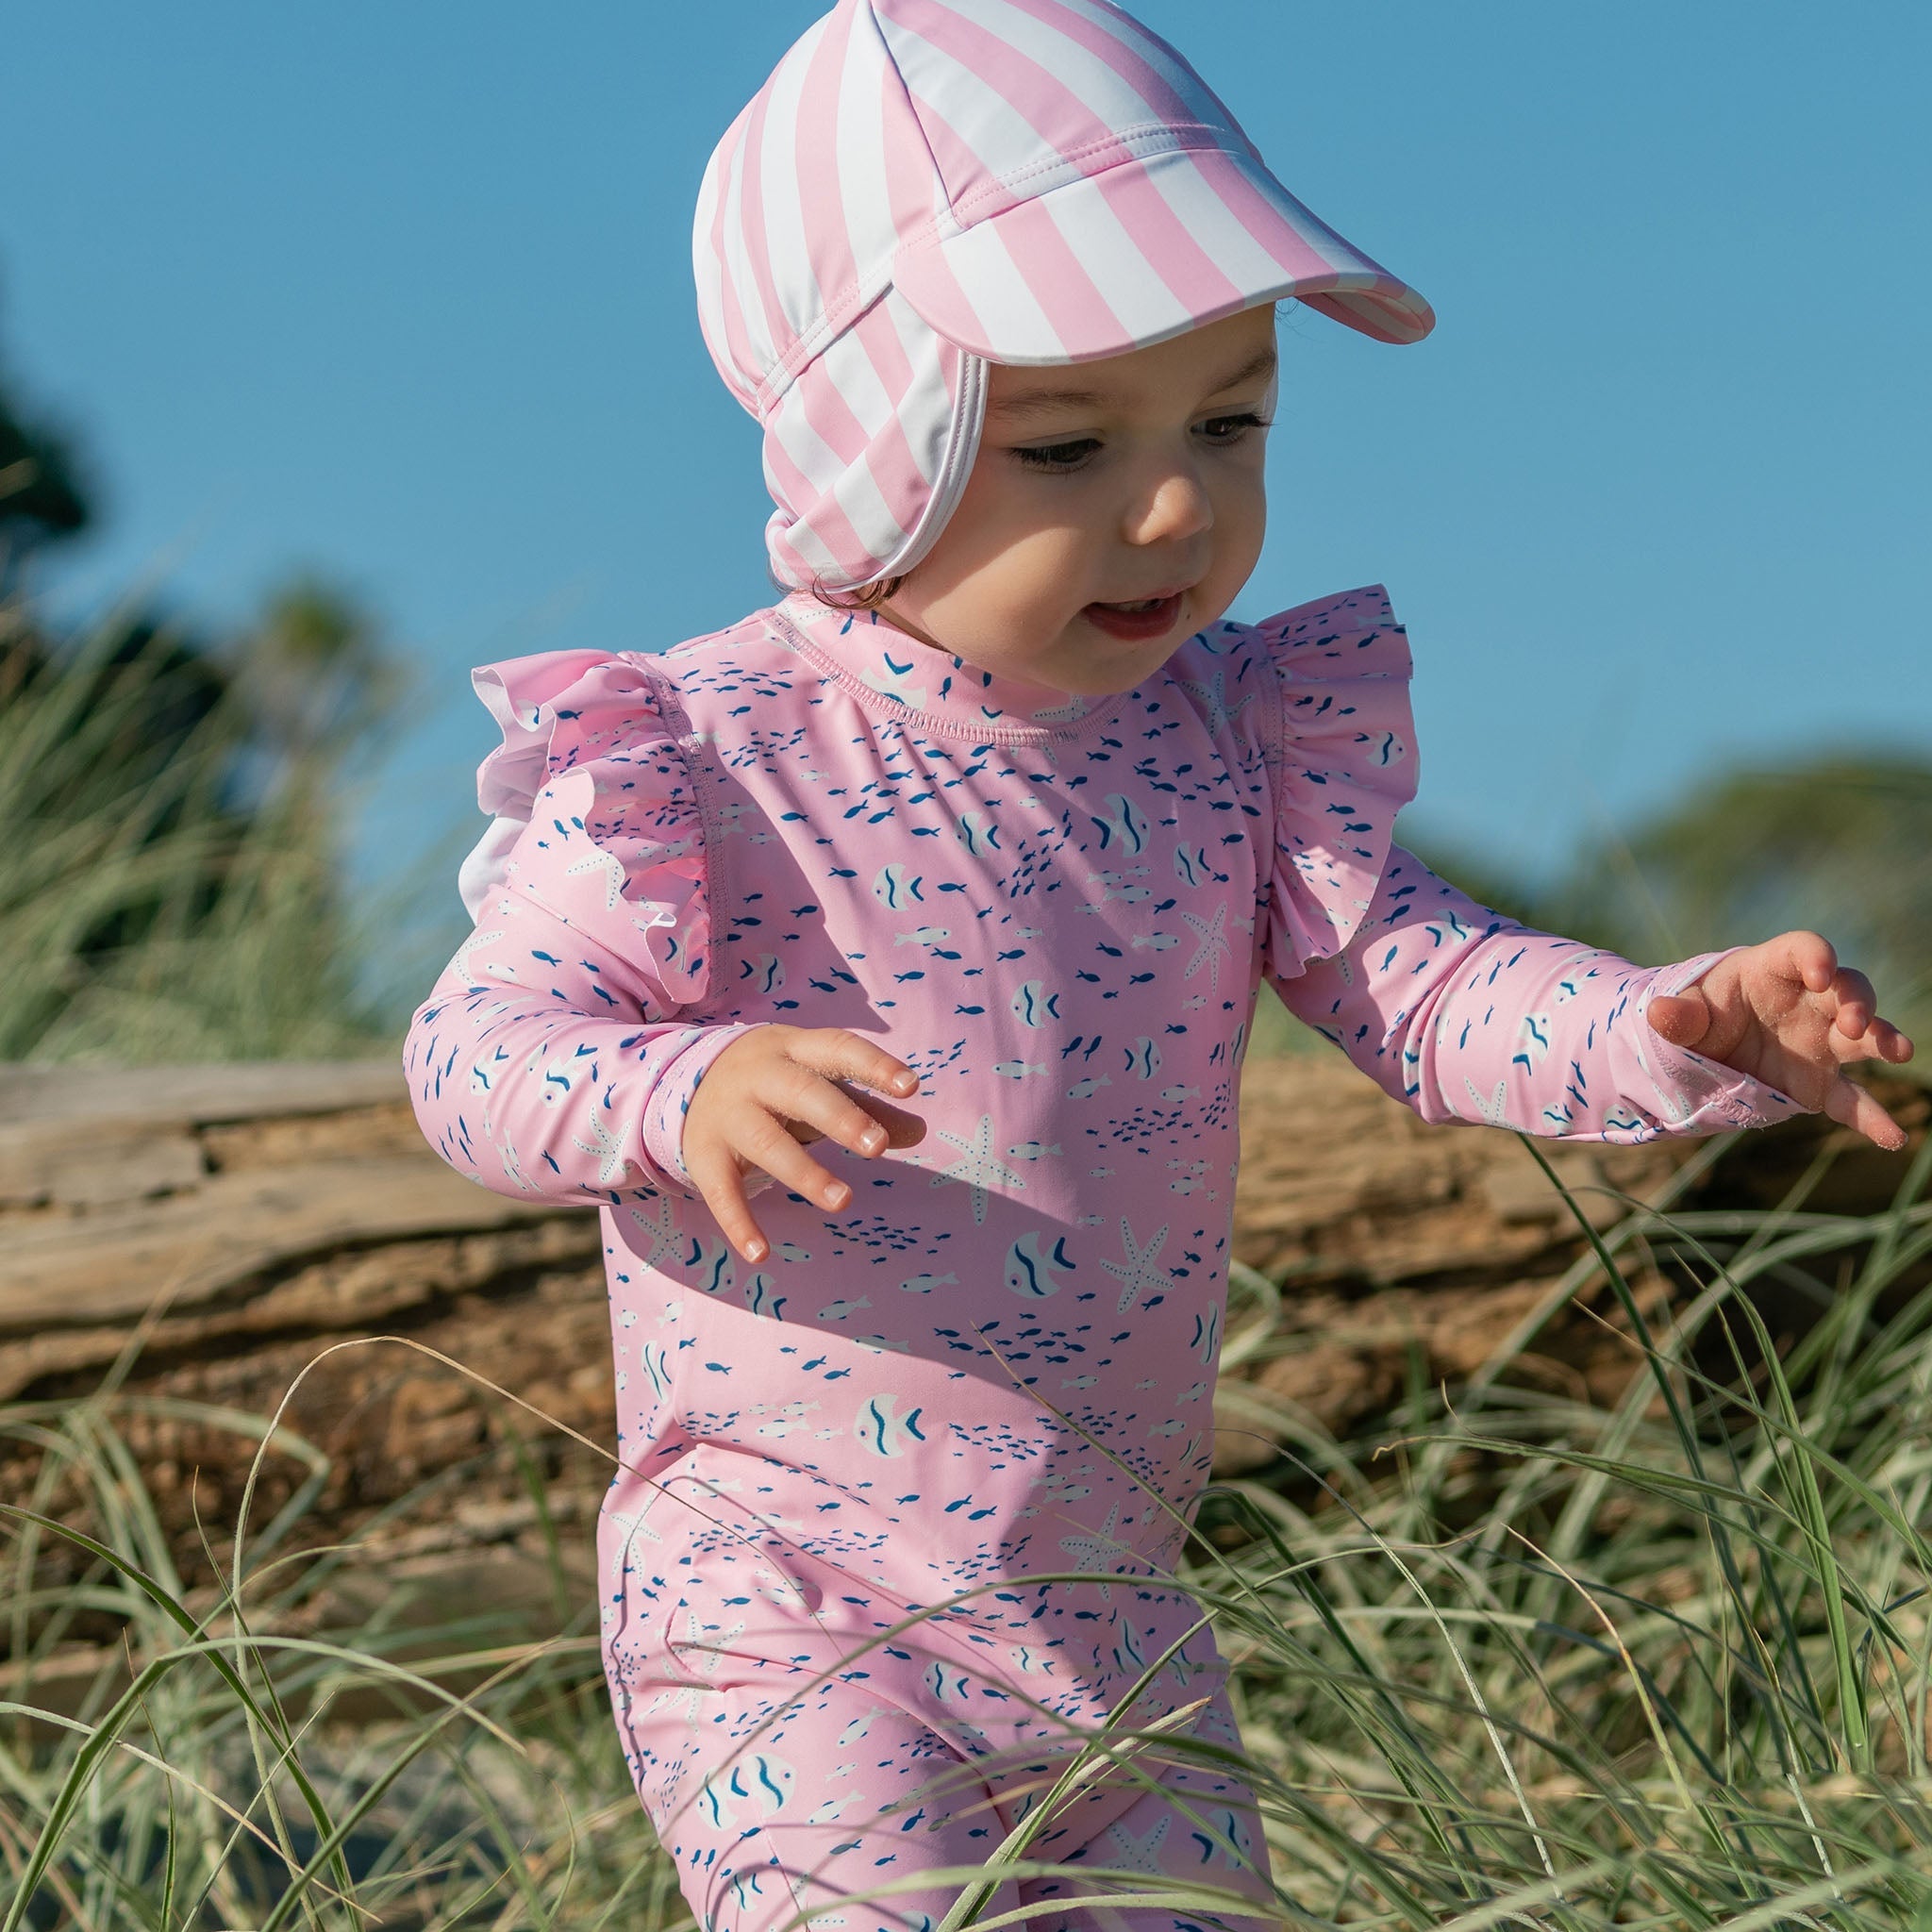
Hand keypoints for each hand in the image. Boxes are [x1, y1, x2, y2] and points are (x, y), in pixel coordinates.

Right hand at [683, 1026, 925, 1261]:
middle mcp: (759, 1075)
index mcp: (796, 1049)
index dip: (874, 1066)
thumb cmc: (777, 1084)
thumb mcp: (819, 1082)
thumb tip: (919, 1132)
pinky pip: (721, 1191)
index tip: (911, 1087)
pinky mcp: (704, 1155)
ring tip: (844, 1201)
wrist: (687, 1083)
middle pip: (801, 1091)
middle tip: (878, 1148)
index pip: (838, 1048)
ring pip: (766, 1143)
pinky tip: (761, 1254)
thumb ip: (867, 1106)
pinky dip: (739, 1223)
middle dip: (840, 1117)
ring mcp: (728, 1115)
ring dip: (805, 1173)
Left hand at [1646, 931, 1915, 1149]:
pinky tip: (1893, 1137)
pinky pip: (1851, 1100)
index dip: (1817, 957)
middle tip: (1856, 1023)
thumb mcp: (1684, 1013)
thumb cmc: (1701, 1014)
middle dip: (1858, 1002)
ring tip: (1898, 1051)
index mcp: (1772, 971)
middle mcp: (1808, 1002)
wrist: (1703, 1052)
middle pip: (1848, 989)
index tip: (1820, 974)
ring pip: (1863, 1037)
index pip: (1803, 950)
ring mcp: (1820, 1042)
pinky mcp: (1820, 1084)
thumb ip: (1678, 1015)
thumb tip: (1658, 1012)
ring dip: (1883, 1040)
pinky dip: (1871, 1117)